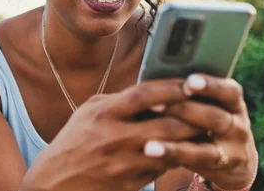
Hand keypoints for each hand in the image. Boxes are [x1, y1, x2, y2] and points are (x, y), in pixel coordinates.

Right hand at [21, 79, 204, 190]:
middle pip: (168, 124)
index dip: (173, 87)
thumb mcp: (90, 112)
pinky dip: (174, 157)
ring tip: (204, 128)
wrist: (54, 184)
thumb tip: (155, 90)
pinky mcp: (130, 184)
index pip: (146, 94)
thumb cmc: (74, 141)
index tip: (193, 82)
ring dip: (190, 139)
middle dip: (194, 116)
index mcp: (104, 113)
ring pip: (171, 149)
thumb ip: (120, 100)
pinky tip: (182, 149)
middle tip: (209, 108)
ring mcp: (124, 164)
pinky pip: (162, 169)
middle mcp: (114, 137)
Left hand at [151, 74, 257, 189]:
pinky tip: (151, 148)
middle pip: (214, 116)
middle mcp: (238, 125)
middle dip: (183, 109)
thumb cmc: (208, 121)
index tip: (189, 81)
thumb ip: (189, 94)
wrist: (234, 162)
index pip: (228, 90)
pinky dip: (173, 152)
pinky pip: (196, 158)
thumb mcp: (209, 105)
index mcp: (234, 102)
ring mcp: (233, 149)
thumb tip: (153, 77)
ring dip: (175, 135)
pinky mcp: (221, 166)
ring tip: (149, 134)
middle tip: (154, 104)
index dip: (210, 85)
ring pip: (206, 139)